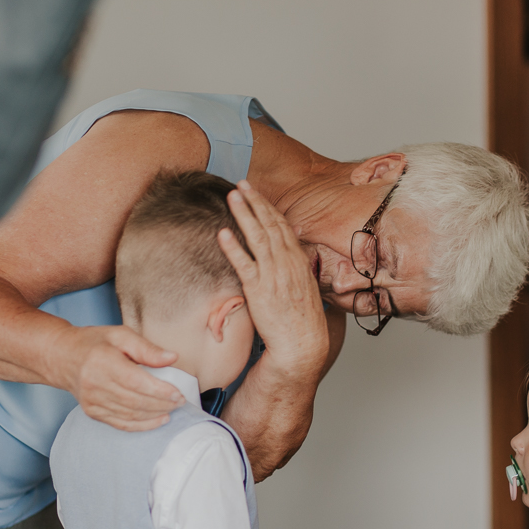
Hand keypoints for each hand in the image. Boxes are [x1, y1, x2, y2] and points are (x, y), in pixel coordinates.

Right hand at [48, 324, 183, 430]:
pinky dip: (142, 425)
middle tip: (181, 401)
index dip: (160, 391)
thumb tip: (172, 358)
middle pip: (135, 401)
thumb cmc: (94, 343)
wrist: (62, 357)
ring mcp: (92, 401)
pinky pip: (120, 423)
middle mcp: (95, 384)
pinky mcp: (92, 412)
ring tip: (173, 409)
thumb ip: (147, 348)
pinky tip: (158, 420)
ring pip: (130, 414)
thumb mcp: (120, 335)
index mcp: (102, 361)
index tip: (178, 393)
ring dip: (155, 415)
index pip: (136, 382)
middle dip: (162, 404)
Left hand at [218, 181, 328, 382]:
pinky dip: (234, 248)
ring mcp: (273, 276)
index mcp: (298, 261)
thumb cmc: (302, 319)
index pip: (282, 226)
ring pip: (258, 238)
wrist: (302, 344)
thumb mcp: (305, 285)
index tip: (255, 192)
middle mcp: (287, 264)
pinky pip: (244, 265)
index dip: (267, 207)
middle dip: (255, 202)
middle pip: (270, 225)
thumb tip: (295, 244)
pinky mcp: (259, 291)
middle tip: (241, 183)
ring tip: (232, 196)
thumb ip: (297, 263)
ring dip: (244, 215)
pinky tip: (223, 233)